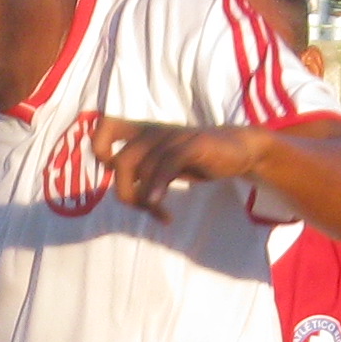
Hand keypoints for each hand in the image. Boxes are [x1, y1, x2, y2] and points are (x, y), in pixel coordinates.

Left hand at [91, 114, 258, 219]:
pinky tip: (161, 209)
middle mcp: (153, 132)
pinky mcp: (192, 144)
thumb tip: (123, 192)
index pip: (105, 127)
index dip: (101, 151)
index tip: (113, 173)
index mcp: (143, 132)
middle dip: (126, 193)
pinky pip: (166, 164)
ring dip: (146, 200)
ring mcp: (173, 137)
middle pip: (121, 162)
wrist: (239, 149)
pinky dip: (158, 187)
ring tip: (160, 214)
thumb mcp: (163, 163)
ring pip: (142, 168)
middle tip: (144, 208)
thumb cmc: (196, 158)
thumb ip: (142, 171)